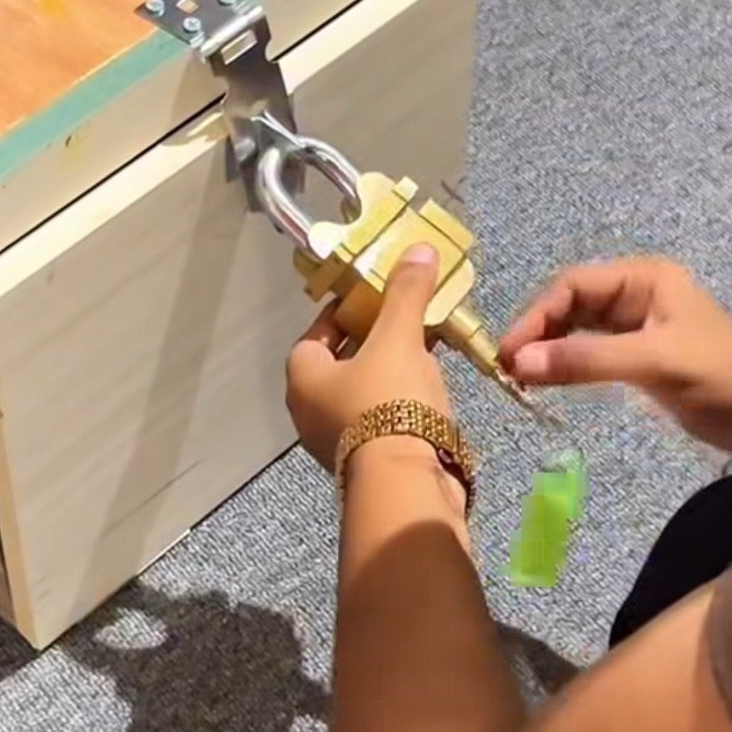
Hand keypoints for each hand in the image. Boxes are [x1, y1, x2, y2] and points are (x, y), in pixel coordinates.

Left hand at [287, 247, 452, 470]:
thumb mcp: (399, 338)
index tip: (372, 300)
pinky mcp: (364, 465)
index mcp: (303, 377)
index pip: (314, 335)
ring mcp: (334, 443)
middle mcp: (309, 412)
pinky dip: (398, 404)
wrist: (406, 482)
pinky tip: (428, 392)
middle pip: (338, 366)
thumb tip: (418, 250)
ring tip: (423, 352)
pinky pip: (378, 421)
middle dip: (370, 344)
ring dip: (387, 375)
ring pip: (360, 395)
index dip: (342, 315)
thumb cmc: (388, 402)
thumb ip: (406, 294)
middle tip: (403, 323)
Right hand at [499, 258, 731, 457]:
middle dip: (538, 332)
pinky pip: (592, 355)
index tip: (507, 352)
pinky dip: (569, 366)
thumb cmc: (720, 377)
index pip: (573, 285)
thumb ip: (586, 360)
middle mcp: (638, 295)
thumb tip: (518, 361)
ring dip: (550, 351)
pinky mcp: (642, 360)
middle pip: (571, 305)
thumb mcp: (653, 362)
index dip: (536, 315)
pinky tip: (550, 382)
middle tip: (507, 370)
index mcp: (645, 278)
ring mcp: (639, 328)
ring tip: (520, 378)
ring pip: (579, 331)